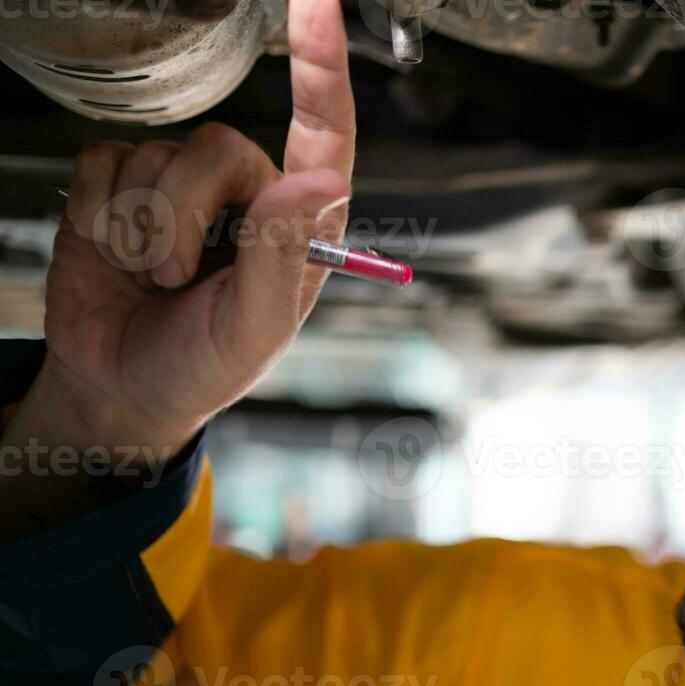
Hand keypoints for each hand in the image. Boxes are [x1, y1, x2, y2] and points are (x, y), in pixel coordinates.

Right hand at [36, 0, 355, 447]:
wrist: (120, 387)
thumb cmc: (202, 367)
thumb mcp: (253, 330)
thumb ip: (280, 255)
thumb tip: (317, 181)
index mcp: (299, 225)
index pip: (324, 133)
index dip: (322, 66)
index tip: (318, 5)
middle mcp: (247, 194)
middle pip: (216, 147)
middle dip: (182, 218)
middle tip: (173, 278)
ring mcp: (181, 185)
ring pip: (154, 157)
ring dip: (141, 230)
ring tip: (149, 278)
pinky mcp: (118, 184)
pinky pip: (103, 164)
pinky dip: (99, 218)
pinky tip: (112, 255)